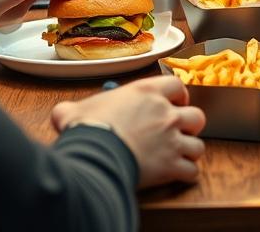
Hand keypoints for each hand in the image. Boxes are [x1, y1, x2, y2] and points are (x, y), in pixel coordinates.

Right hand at [52, 76, 205, 187]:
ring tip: (179, 155)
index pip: (176, 85)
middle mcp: (166, 114)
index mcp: (147, 93)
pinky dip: (186, 174)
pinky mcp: (172, 165)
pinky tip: (177, 174)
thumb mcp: (75, 111)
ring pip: (198, 145)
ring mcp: (172, 140)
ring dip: (190, 151)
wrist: (95, 153)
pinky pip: (191, 171)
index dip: (179, 94)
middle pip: (196, 116)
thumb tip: (61, 114)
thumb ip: (72, 109)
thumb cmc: (88, 128)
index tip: (174, 101)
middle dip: (190, 125)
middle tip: (179, 131)